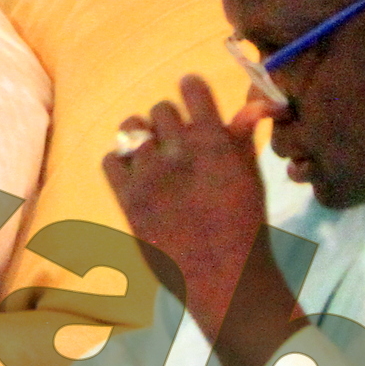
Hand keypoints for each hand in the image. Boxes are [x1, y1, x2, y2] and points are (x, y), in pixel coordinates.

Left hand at [103, 73, 286, 356]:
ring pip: (131, 127)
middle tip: (176, 141)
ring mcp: (149, 175)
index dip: (191, 89)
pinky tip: (136, 175)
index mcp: (214, 143)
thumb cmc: (244, 225)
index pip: (192, 89)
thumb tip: (253, 100)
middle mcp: (178, 152)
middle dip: (169, 121)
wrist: (221, 276)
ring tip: (153, 156)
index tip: (192, 94)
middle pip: (160, 109)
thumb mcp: (250, 176)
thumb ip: (243, 135)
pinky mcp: (127, 198)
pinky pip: (110, 159)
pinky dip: (121, 162)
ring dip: (142, 136)